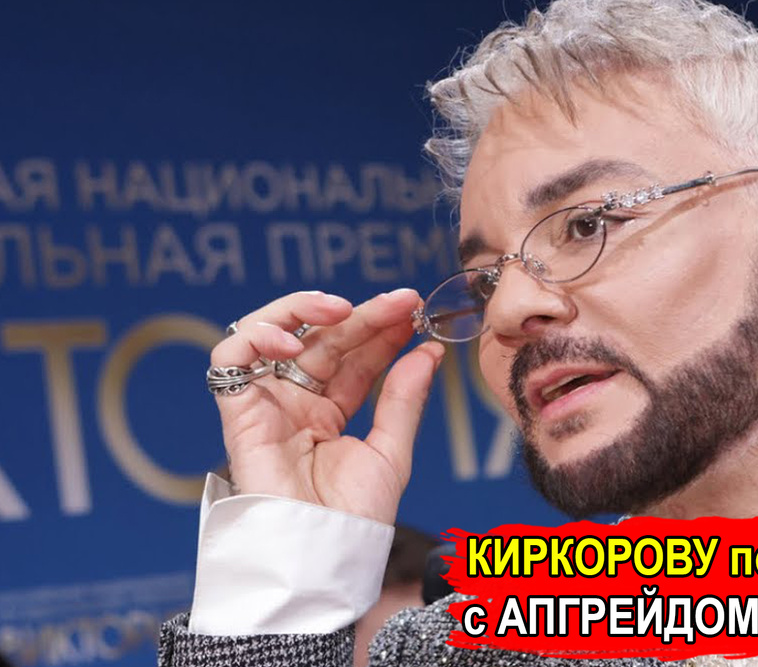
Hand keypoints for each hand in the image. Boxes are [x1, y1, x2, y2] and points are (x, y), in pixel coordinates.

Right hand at [208, 289, 444, 524]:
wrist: (318, 552)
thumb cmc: (352, 516)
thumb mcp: (391, 451)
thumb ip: (404, 399)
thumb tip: (429, 352)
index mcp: (329, 412)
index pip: (356, 357)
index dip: (381, 330)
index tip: (412, 310)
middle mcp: (296, 402)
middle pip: (325, 340)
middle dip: (362, 315)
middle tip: (400, 301)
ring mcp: (267, 402)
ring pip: (274, 333)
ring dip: (305, 310)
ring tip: (345, 309)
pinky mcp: (238, 410)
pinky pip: (231, 357)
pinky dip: (258, 336)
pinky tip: (296, 341)